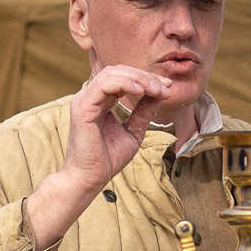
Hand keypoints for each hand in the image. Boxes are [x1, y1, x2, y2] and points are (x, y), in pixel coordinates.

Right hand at [25, 65, 173, 249]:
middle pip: (119, 71)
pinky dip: (123, 83)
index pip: (123, 78)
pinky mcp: (82, 108)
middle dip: (144, 76)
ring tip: (156, 89)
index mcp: (100, 101)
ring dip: (137, 78)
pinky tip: (140, 90)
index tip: (167, 88)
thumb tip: (159, 95)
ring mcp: (84, 100)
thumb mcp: (133, 132)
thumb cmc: (107, 159)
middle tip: (165, 87)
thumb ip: (143, 112)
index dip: (146, 79)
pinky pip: (103, 85)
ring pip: (111, 74)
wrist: (90, 179)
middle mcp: (90, 97)